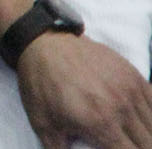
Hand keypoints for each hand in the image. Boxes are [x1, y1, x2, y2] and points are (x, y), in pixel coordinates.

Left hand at [15, 31, 151, 148]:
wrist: (44, 44)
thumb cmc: (41, 85)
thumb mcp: (43, 125)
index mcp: (100, 124)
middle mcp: (121, 109)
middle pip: (147, 143)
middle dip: (138, 148)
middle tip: (122, 144)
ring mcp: (130, 90)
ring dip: (146, 135)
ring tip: (134, 137)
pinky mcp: (133, 75)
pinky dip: (150, 115)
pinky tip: (141, 121)